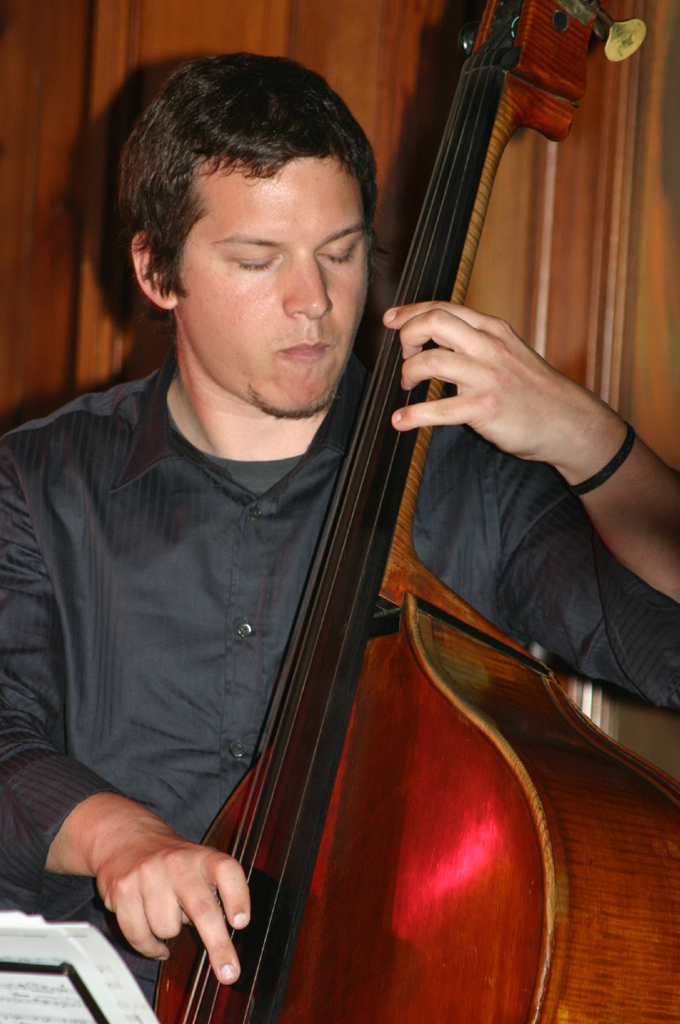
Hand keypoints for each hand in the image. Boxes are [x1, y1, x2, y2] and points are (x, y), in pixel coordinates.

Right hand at [47, 793, 249, 984]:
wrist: (125, 837)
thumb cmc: (170, 861)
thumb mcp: (198, 864)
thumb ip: (214, 891)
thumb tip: (228, 934)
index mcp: (202, 857)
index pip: (226, 871)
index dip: (237, 896)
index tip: (241, 922)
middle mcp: (177, 863)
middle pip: (202, 909)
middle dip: (218, 946)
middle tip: (229, 973)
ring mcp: (148, 874)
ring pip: (168, 928)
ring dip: (169, 933)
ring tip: (165, 914)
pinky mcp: (123, 889)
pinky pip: (139, 935)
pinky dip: (149, 947)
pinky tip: (155, 943)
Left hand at [384, 301, 622, 480]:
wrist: (567, 421)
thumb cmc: (534, 390)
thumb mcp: (509, 352)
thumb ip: (478, 342)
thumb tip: (438, 340)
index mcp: (492, 329)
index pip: (443, 308)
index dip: (411, 312)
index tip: (391, 319)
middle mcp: (489, 346)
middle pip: (434, 322)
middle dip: (407, 336)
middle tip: (404, 356)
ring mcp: (487, 377)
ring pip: (431, 361)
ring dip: (408, 373)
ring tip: (407, 387)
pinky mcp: (484, 408)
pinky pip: (438, 410)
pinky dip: (412, 415)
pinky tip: (400, 421)